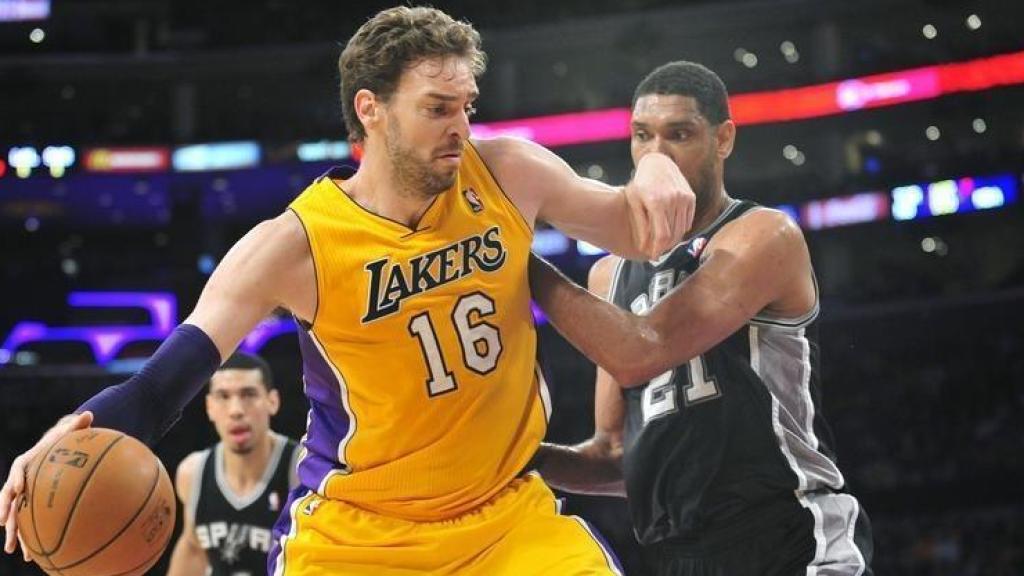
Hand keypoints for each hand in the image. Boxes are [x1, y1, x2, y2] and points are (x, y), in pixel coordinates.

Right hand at [1, 411, 93, 559]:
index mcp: (29, 461)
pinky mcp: (32, 505)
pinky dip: (29, 538)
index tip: (18, 489)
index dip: (16, 478)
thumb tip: (89, 414)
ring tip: (13, 549)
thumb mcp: (71, 429)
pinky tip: (32, 556)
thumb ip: (78, 424)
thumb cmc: (66, 438)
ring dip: (13, 531)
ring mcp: (25, 494)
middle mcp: (22, 479)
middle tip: (4, 523)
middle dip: (6, 510)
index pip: (18, 468)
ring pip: (15, 514)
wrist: (60, 447)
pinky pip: (29, 522)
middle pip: (9, 496)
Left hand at [625, 152, 695, 259]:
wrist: (658, 162)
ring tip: (662, 244)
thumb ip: (640, 225)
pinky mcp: (691, 197)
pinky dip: (681, 229)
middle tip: (656, 252)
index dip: (658, 249)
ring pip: (682, 229)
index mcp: (657, 202)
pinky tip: (671, 231)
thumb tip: (644, 247)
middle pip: (673, 234)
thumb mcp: (635, 202)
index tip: (653, 256)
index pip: (662, 235)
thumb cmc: (641, 183)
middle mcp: (674, 200)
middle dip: (664, 246)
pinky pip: (688, 221)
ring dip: (673, 240)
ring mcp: (685, 198)